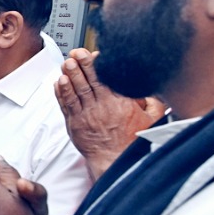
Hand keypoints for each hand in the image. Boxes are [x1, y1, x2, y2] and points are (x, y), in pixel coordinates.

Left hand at [56, 48, 166, 177]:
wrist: (115, 161)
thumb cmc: (132, 142)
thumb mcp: (152, 120)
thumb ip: (153, 102)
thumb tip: (154, 88)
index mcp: (121, 103)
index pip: (108, 78)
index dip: (99, 65)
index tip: (95, 54)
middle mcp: (103, 106)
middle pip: (90, 81)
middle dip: (83, 65)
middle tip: (76, 53)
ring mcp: (87, 115)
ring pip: (76, 91)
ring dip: (70, 75)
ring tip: (67, 63)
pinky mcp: (75, 124)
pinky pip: (66, 105)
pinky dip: (62, 93)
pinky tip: (59, 82)